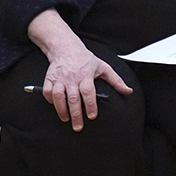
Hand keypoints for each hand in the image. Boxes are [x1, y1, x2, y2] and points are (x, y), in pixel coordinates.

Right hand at [27, 7, 132, 129]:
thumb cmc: (86, 60)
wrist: (67, 48)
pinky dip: (49, 100)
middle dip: (75, 114)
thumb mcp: (104, 67)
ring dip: (61, 110)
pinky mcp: (49, 78)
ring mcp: (59, 78)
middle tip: (78, 126)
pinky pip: (47, 92)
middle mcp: (72, 77)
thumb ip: (117, 81)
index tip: (92, 116)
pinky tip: (55, 106)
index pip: (88, 92)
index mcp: (86, 75)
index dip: (90, 105)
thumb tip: (128, 91)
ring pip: (58, 96)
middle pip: (73, 98)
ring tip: (66, 119)